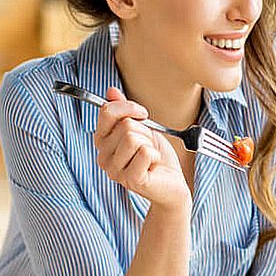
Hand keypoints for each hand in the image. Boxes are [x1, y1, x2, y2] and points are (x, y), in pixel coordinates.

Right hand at [93, 87, 190, 210]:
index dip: (128, 108)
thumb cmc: (157, 158)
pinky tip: (154, 165)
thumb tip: (111, 91)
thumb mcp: (142, 129)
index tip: (143, 115)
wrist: (172, 184)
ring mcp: (115, 171)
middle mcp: (103, 157)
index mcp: (103, 142)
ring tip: (150, 157)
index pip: (107, 112)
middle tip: (149, 146)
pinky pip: (144, 153)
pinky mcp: (130, 180)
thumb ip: (125, 112)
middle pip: (125, 125)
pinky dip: (155, 155)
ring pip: (133, 138)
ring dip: (149, 144)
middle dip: (145, 132)